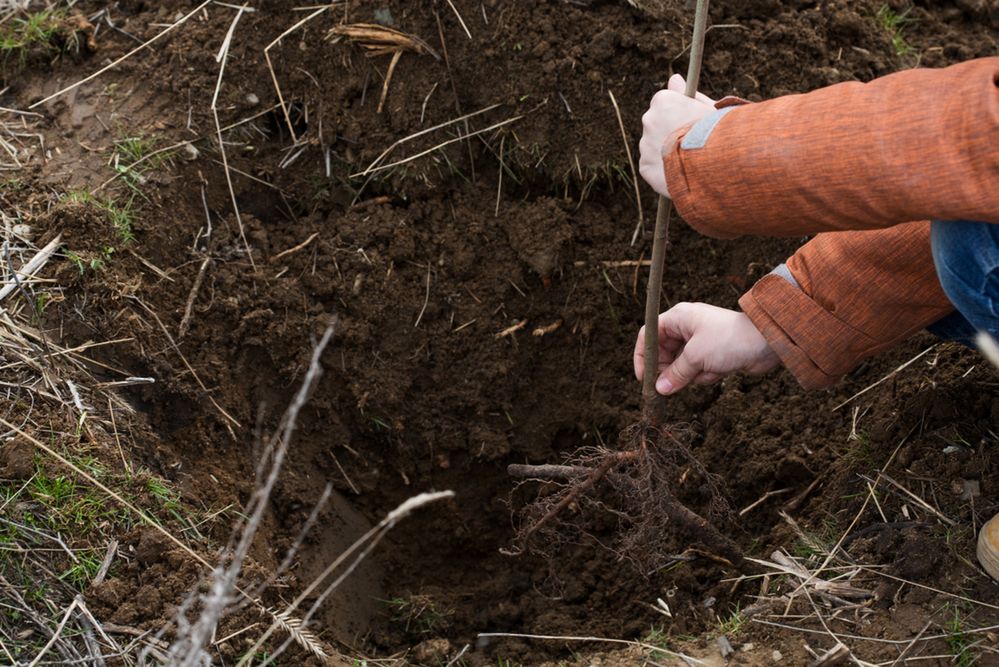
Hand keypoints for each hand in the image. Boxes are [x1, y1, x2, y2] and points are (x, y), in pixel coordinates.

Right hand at [633, 303, 779, 394]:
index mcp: (678, 318)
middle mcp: (686, 327)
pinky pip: (697, 370)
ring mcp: (699, 341)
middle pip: (664, 353)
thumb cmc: (729, 340)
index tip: (643, 377)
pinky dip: (705, 375)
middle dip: (670, 370)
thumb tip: (659, 389)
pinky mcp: (712, 354)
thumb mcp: (696, 357)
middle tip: (674, 384)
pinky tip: (719, 371)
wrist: (767, 342)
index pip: (648, 335)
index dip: (642, 356)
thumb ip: (674, 373)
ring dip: (691, 374)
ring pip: (680, 365)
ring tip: (707, 370)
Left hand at [638, 74, 715, 197]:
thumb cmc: (716, 132)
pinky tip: (679, 171)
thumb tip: (674, 78)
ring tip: (686, 160)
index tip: (687, 121)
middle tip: (688, 142)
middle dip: (668, 130)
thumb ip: (688, 93)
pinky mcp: (645, 166)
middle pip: (656, 124)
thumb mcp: (708, 107)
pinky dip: (662, 169)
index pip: (662, 103)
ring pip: (653, 146)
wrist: (712, 163)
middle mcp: (649, 120)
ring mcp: (645, 144)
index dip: (676, 112)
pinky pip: (652, 166)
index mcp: (663, 101)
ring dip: (665, 150)